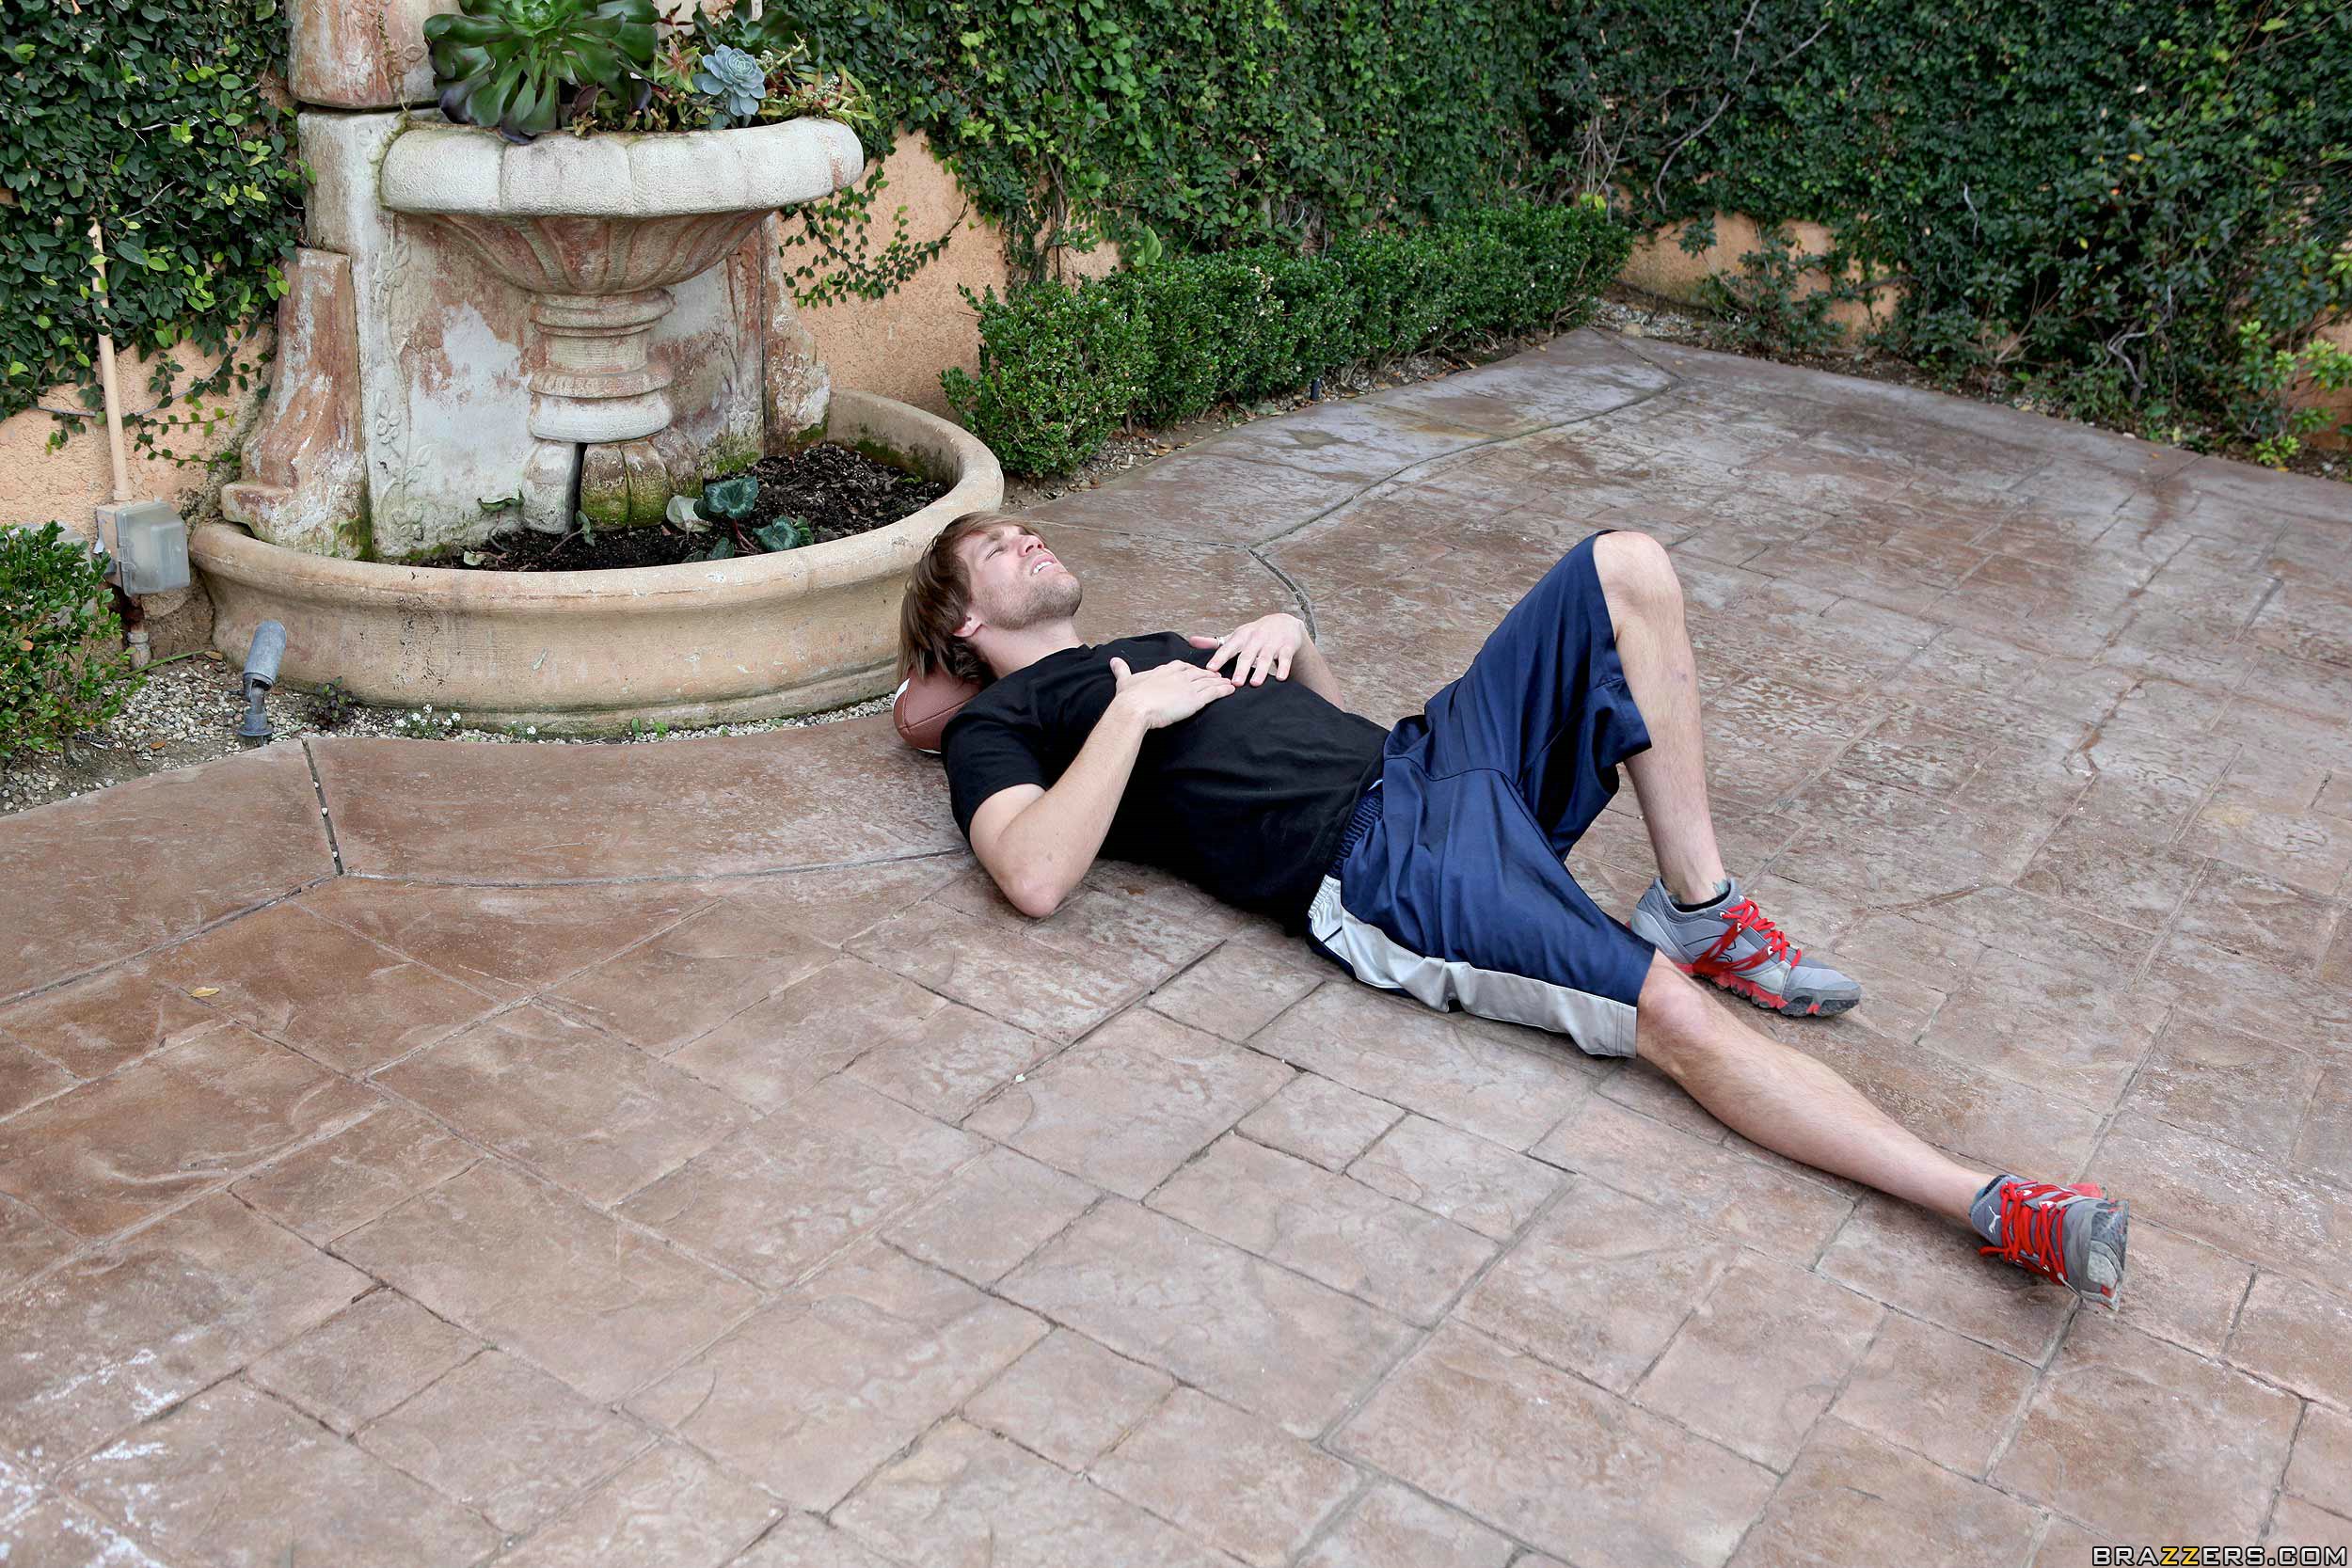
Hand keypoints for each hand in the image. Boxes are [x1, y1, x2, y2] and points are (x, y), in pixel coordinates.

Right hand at [1108, 655, 1235, 729]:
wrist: (1135, 708)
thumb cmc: (1129, 697)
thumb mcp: (1125, 680)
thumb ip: (1122, 670)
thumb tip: (1113, 660)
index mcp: (1164, 670)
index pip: (1182, 666)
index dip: (1190, 669)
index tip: (1195, 671)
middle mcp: (1178, 675)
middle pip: (1198, 673)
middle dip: (1209, 674)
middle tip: (1217, 675)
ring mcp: (1188, 686)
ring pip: (1208, 681)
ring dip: (1219, 682)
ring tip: (1228, 682)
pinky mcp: (1195, 699)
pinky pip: (1214, 693)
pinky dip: (1223, 691)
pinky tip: (1230, 691)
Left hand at [1188, 612, 1307, 686]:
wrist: (1284, 623)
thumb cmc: (1254, 634)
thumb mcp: (1235, 636)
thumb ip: (1214, 642)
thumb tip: (1191, 641)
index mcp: (1241, 636)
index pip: (1228, 648)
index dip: (1219, 658)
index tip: (1210, 669)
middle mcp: (1256, 639)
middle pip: (1247, 655)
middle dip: (1241, 668)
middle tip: (1234, 683)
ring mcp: (1272, 643)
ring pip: (1266, 658)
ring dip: (1261, 670)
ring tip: (1255, 683)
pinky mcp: (1287, 647)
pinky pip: (1285, 659)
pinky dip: (1284, 668)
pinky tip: (1280, 678)